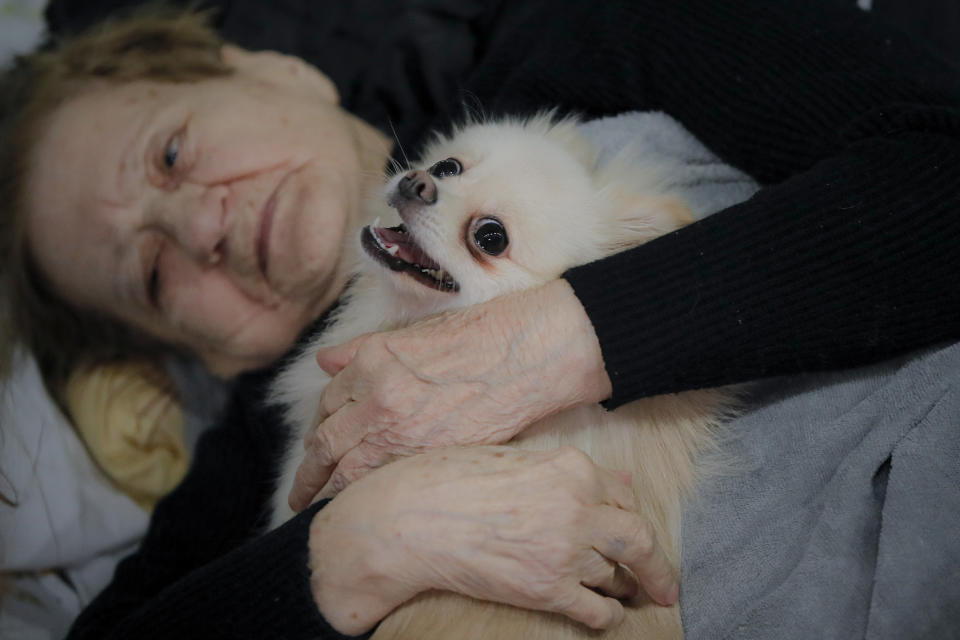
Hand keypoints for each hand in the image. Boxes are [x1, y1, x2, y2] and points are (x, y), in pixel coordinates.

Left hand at [289, 279, 612, 510]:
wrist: (527, 352)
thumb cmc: (478, 334)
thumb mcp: (412, 332)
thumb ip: (361, 351)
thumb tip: (325, 362)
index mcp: (370, 363)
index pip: (327, 403)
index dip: (319, 425)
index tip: (317, 443)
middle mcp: (377, 399)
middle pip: (325, 444)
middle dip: (308, 473)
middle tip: (300, 492)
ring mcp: (401, 432)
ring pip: (347, 472)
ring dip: (327, 492)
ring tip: (317, 508)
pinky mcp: (429, 456)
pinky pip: (383, 484)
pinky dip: (366, 497)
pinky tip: (361, 508)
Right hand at [308, 446, 677, 634]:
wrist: (412, 519)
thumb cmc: (452, 480)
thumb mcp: (514, 460)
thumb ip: (569, 472)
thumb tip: (621, 482)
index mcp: (571, 468)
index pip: (621, 494)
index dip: (625, 514)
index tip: (627, 529)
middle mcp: (578, 507)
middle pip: (639, 538)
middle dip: (657, 566)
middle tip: (663, 585)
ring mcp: (566, 550)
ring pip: (617, 575)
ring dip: (621, 587)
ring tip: (622, 594)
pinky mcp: (548, 589)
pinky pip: (599, 611)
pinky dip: (607, 616)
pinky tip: (603, 615)